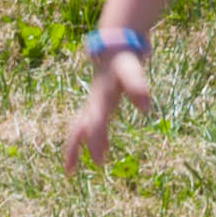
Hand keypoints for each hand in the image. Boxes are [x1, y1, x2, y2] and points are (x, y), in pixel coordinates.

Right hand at [58, 40, 141, 168]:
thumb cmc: (124, 59)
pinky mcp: (98, 103)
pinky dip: (89, 138)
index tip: (99, 161)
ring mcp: (94, 103)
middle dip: (73, 149)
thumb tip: (145, 108)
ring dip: (76, 146)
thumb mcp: (132, 71)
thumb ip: (137, 86)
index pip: (95, 122)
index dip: (95, 140)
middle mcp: (93, 102)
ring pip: (79, 127)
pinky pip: (88, 124)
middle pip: (78, 128)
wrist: (115, 44)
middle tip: (69, 171)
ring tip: (72, 169)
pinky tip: (98, 149)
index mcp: (100, 98)